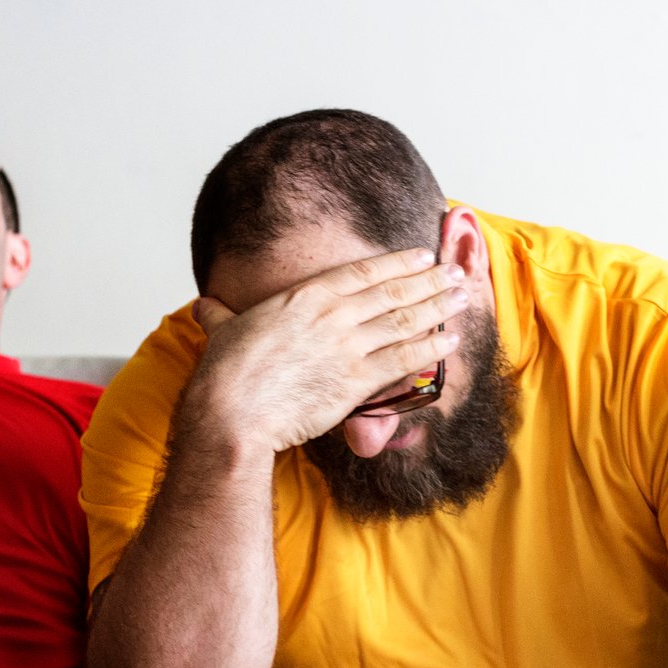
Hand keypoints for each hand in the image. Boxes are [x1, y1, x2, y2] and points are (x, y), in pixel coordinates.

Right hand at [183, 248, 467, 453]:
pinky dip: (431, 348)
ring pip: (404, 320)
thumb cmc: (225, 375)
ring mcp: (347, 347)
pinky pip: (403, 359)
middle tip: (456, 272)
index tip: (421, 255)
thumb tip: (204, 307)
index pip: (363, 272)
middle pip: (393, 291)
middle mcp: (332, 315)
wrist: (233, 412)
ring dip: (438, 307)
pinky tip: (450, 340)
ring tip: (463, 297)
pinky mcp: (357, 381)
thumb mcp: (223, 332)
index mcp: (304, 297)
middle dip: (429, 280)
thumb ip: (221, 316)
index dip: (397, 263)